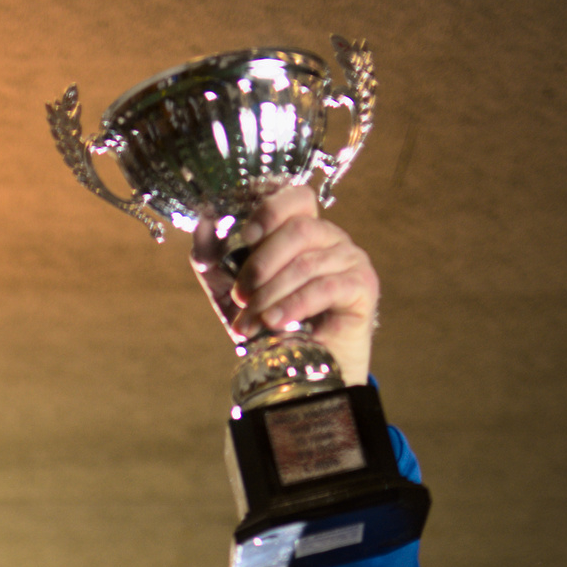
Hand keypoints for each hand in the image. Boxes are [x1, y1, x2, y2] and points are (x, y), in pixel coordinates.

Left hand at [190, 184, 381, 387]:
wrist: (304, 369)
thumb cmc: (270, 322)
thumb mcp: (231, 290)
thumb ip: (214, 257)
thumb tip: (203, 221)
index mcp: (303, 229)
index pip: (298, 197)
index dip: (272, 209)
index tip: (247, 236)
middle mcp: (331, 238)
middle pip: (299, 230)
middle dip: (262, 265)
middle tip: (241, 296)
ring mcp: (351, 259)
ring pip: (307, 264)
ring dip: (272, 294)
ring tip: (252, 321)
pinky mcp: (363, 286)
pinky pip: (325, 287)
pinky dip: (294, 305)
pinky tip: (275, 322)